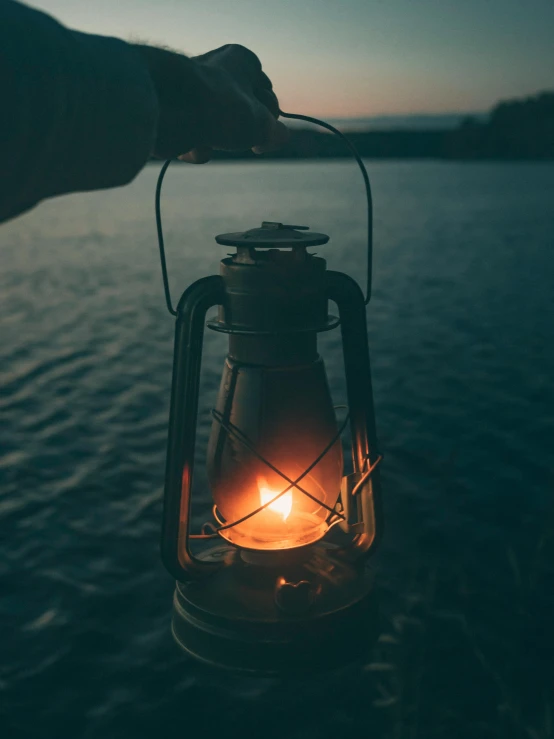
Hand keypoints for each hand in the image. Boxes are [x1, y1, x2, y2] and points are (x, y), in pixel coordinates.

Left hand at [182, 44, 288, 162]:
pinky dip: (196, 146)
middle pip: (242, 112)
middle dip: (242, 131)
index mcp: (242, 61)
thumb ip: (275, 133)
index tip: (267, 135)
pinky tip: (192, 144)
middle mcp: (216, 69)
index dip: (270, 118)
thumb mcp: (261, 125)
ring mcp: (193, 91)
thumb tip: (278, 137)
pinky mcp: (175, 112)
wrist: (168, 111)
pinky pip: (195, 135)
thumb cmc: (221, 110)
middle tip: (243, 142)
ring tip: (212, 140)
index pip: (267, 92)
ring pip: (218, 126)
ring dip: (218, 142)